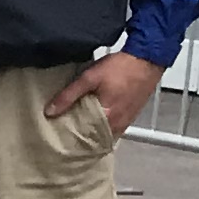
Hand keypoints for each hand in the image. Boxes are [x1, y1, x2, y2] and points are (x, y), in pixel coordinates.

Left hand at [44, 51, 162, 138]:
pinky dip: (101, 127)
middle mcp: (117, 125)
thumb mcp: (89, 78)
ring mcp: (126, 121)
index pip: (83, 138)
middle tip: (62, 133)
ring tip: (74, 127)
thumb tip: (50, 112)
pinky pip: (113, 128)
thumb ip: (69, 95)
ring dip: (90, 132)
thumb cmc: (120, 67)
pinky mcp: (131, 116)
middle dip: (78, 137)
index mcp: (106, 118)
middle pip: (93, 139)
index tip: (56, 137)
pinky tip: (92, 120)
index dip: (69, 139)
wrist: (148, 59)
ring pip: (103, 134)